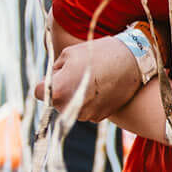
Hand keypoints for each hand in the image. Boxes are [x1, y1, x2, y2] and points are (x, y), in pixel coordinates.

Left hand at [37, 35, 153, 122]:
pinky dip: (91, 102)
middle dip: (62, 89)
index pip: (38, 92)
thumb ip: (55, 71)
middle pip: (55, 101)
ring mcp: (86, 115)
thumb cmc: (99, 53)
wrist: (133, 62)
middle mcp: (70, 108)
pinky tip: (102, 88)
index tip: (56, 76)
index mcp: (58, 90)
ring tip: (93, 80)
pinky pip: (87, 110)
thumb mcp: (69, 54)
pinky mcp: (99, 117)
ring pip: (71, 107)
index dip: (44, 83)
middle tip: (79, 73)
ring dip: (76, 97)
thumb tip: (51, 82)